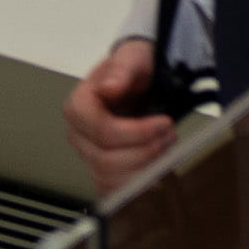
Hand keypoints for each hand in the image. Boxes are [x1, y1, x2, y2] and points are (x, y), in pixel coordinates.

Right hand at [65, 39, 176, 199]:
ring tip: (166, 146)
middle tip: (170, 134)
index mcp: (78, 107)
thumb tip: (111, 87)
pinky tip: (155, 170)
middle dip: (145, 151)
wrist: (138, 79)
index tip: (164, 123)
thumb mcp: (132, 59)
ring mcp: (87, 154)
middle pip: (106, 160)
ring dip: (143, 168)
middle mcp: (78, 134)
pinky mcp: (100, 170)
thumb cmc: (133, 69)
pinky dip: (135, 184)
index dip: (137, 133)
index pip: (103, 132)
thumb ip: (122, 70)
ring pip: (109, 179)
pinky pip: (112, 189)